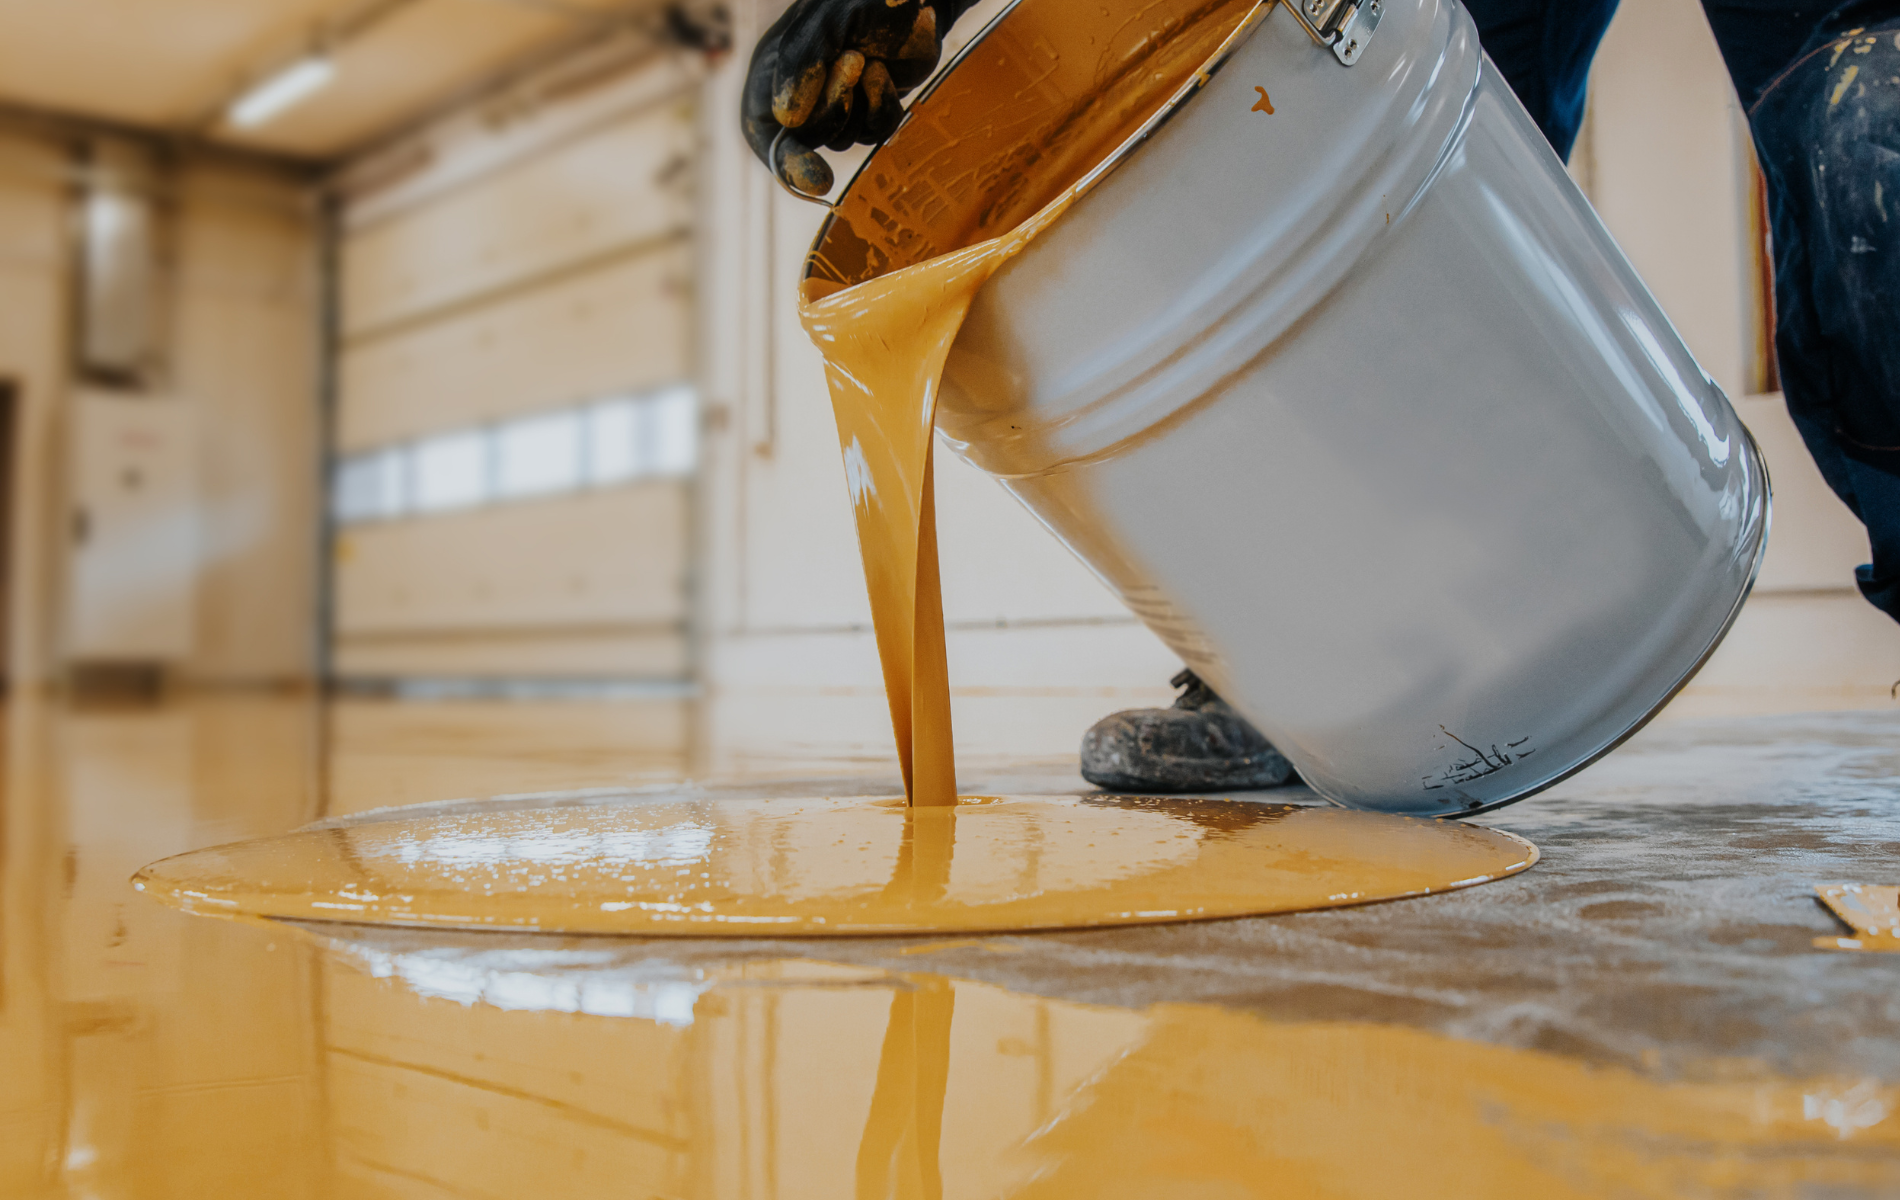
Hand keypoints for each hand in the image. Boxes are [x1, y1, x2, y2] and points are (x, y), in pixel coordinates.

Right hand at [742, 0, 970, 195]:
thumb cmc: (862, 0)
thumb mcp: (824, 21)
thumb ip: (801, 63)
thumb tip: (788, 119)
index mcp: (772, 72)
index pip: (763, 131)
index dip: (786, 161)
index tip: (816, 179)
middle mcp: (799, 95)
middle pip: (807, 139)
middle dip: (833, 106)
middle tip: (853, 60)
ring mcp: (836, 105)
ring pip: (843, 140)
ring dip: (860, 103)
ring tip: (867, 58)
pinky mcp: (869, 110)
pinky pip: (874, 132)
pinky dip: (883, 105)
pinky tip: (884, 72)